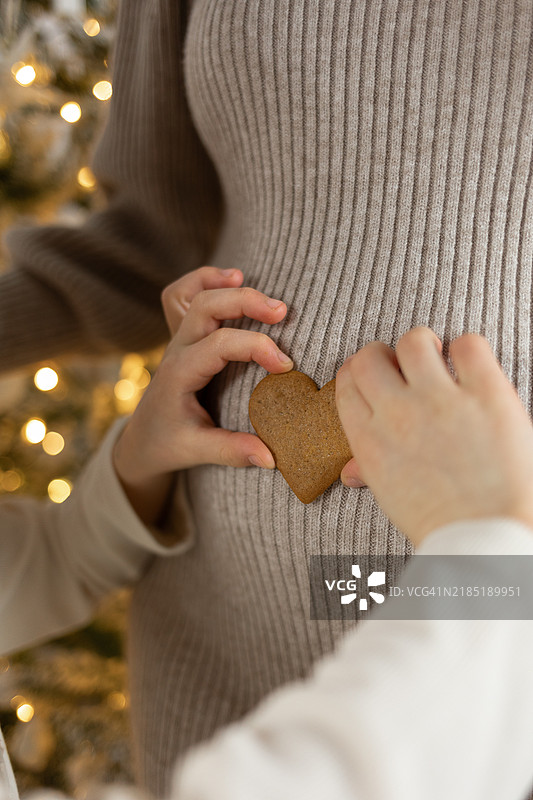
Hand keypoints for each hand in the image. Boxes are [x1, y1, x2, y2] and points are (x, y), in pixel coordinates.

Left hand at [113, 266, 292, 524]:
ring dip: (230, 287)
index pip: (220, 345)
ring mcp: (180, 339)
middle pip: (207, 306)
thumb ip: (232, 451)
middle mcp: (178, 349)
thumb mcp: (196, 451)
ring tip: (263, 294)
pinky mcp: (187, 337)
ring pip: (199, 296)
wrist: (142, 439)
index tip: (286, 367)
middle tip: (283, 312)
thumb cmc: (169, 443)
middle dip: (246, 302)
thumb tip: (272, 458)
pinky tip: (234, 278)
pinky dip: (207, 280)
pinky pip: (186, 295)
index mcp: (180, 373)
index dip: (256, 348)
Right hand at [335, 327, 532, 546]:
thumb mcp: (390, 495)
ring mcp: (440, 401)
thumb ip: (368, 469)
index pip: (347, 382)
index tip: (373, 373)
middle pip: (371, 356)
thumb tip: (349, 470)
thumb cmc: (439, 522)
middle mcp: (397, 413)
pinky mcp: (485, 393)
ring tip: (439, 358)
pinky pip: (467, 344)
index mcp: (368, 440)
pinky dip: (467, 349)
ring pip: (414, 341)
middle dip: (384, 354)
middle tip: (405, 366)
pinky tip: (471, 368)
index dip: (358, 371)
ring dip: (423, 345)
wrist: (486, 538)